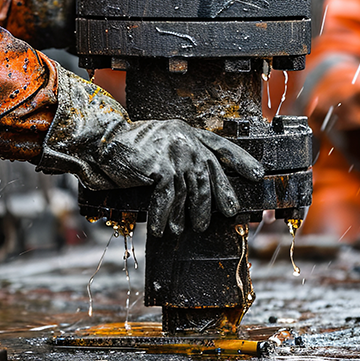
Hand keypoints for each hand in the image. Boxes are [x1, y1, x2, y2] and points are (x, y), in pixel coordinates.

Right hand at [38, 67, 264, 235]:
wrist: (101, 143)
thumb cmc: (130, 150)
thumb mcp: (161, 149)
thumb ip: (182, 160)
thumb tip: (201, 189)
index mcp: (188, 132)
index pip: (221, 146)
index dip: (241, 160)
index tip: (258, 174)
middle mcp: (185, 138)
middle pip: (210, 173)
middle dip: (219, 196)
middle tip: (228, 214)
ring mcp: (174, 151)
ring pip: (191, 189)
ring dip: (190, 212)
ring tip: (189, 228)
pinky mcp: (161, 166)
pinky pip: (168, 198)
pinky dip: (163, 216)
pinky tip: (161, 228)